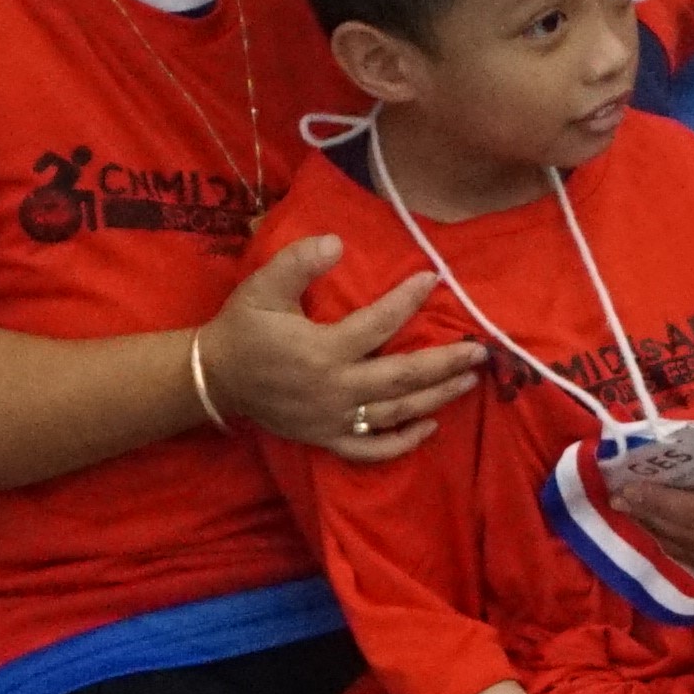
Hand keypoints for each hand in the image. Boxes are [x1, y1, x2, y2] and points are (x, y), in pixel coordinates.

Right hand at [209, 234, 486, 462]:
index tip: (434, 279)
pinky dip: (401, 443)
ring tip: (467, 381)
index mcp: (322, 350)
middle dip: (444, 364)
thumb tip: (337, 242)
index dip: (408, 300)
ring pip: (395, 413)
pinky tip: (429, 428)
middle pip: (402, 378)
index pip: (379, 324)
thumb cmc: (243, 328)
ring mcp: (333, 419)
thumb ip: (298, 262)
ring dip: (436, 398)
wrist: (214, 377)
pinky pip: (370, 450)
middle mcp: (335, 389)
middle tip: (478, 352)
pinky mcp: (326, 438)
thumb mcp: (262, 287)